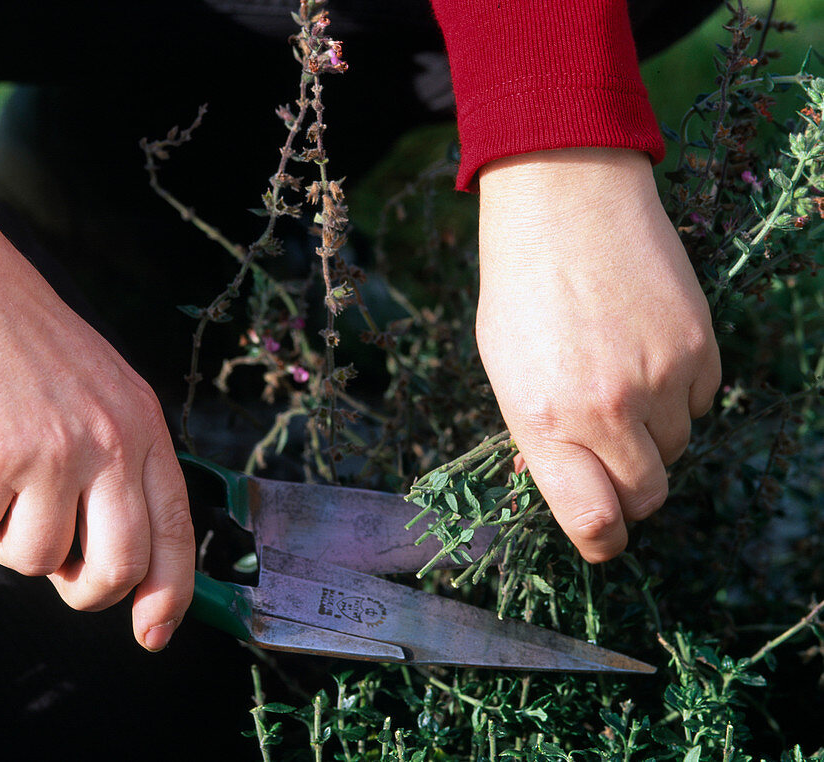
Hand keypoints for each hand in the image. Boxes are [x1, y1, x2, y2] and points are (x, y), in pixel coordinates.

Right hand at [0, 191, 192, 650]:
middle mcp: (111, 442)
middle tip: (57, 572)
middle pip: (118, 567)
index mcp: (145, 428)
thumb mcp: (103, 391)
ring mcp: (57, 450)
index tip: (154, 632)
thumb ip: (119, 457)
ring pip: (34, 557)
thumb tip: (107, 546)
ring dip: (5, 540)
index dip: (171, 593)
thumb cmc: (27, 341)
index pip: (176, 529)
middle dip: (84, 592)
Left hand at [475, 148, 721, 561]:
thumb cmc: (521, 289)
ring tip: (620, 379)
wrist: (567, 203)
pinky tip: (647, 350)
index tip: (604, 537)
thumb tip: (567, 485)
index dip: (602, 540)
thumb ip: (538, 434)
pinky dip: (680, 393)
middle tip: (612, 460)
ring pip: (676, 448)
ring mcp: (660, 380)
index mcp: (544, 421)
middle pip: (647, 496)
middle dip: (631, 491)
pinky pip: (702, 402)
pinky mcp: (700, 349)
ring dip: (653, 434)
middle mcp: (606, 409)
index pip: (593, 520)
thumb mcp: (505, 370)